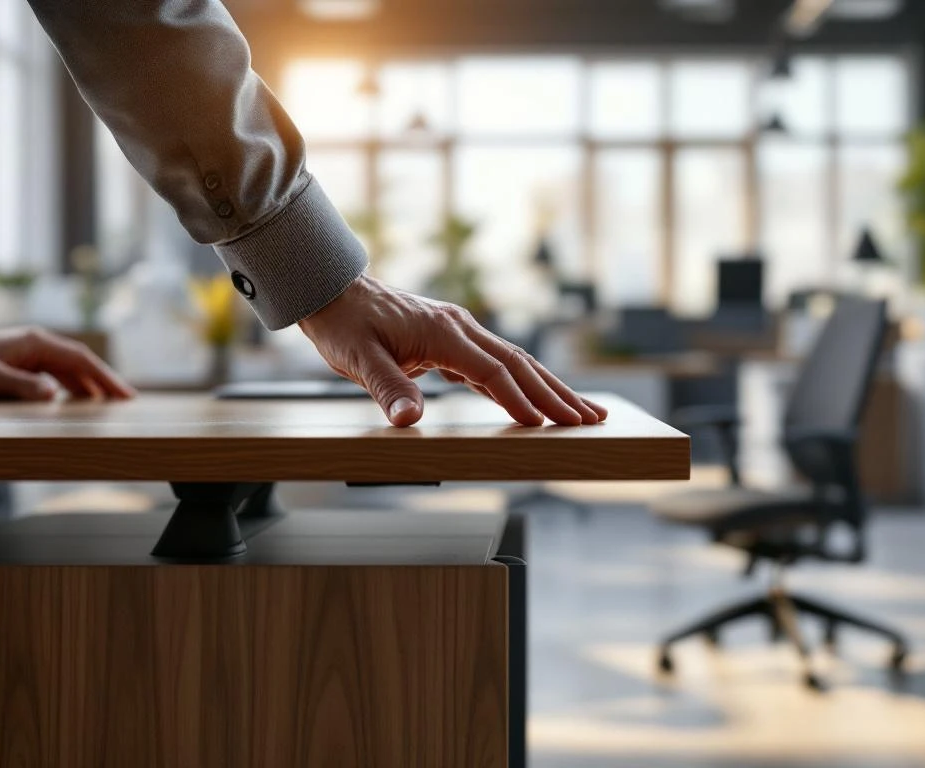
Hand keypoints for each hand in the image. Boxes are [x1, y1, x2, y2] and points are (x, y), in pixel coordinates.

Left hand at [0, 327, 134, 400]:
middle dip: (104, 380)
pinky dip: (73, 386)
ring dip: (90, 384)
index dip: (105, 376)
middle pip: (81, 362)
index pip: (80, 359)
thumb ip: (20, 384)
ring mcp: (31, 353)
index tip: (124, 393)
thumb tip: (54, 393)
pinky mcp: (24, 363)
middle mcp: (38, 344)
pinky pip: (56, 374)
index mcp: (35, 341)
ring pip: (70, 368)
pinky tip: (80, 398)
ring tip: (110, 402)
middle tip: (127, 399)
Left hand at [298, 275, 607, 427]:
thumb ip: (388, 388)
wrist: (333, 291)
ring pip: (514, 361)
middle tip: (590, 419)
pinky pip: (496, 364)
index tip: (545, 425)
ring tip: (581, 412)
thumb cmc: (345, 325)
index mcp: (443, 332)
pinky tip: (535, 402)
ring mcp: (459, 331)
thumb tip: (408, 421)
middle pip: (519, 363)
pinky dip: (521, 383)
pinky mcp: (452, 339)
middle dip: (556, 393)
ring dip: (548, 387)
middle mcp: (460, 327)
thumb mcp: (358, 359)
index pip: (493, 371)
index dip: (519, 400)